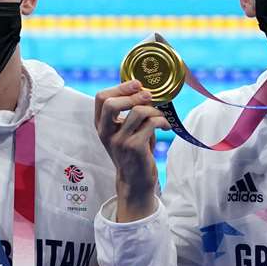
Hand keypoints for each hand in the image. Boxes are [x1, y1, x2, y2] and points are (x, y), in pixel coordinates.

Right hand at [93, 81, 167, 221]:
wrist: (135, 180)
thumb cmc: (134, 151)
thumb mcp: (126, 130)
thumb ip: (130, 112)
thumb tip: (145, 90)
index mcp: (101, 125)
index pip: (101, 98)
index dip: (120, 87)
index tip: (136, 85)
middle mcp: (106, 132)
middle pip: (111, 103)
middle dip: (134, 95)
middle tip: (149, 96)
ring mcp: (119, 141)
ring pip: (137, 112)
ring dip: (154, 110)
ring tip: (160, 117)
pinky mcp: (134, 147)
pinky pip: (151, 124)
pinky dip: (162, 121)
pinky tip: (165, 127)